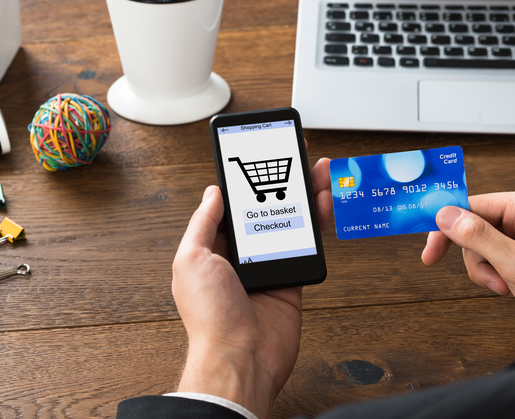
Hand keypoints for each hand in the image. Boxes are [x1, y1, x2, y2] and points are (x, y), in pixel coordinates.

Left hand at [173, 157, 331, 418]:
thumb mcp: (191, 258)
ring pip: (289, 221)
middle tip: (296, 156)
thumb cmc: (209, 317)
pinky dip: (317, 223)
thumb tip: (213, 192)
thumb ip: (203, 222)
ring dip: (304, 194)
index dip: (245, 179)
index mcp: (211, 249)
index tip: (259, 156)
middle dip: (282, 181)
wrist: (240, 357)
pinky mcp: (291, 277)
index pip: (231, 204)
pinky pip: (307, 244)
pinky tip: (323, 203)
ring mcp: (268, 265)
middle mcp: (239, 255)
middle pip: (264, 207)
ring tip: (317, 170)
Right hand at [421, 190, 514, 325]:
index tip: (431, 252)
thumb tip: (445, 214)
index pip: (473, 206)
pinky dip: (500, 271)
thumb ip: (478, 236)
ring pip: (486, 242)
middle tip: (492, 281)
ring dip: (489, 269)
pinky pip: (501, 251)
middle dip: (478, 258)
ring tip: (507, 286)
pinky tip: (514, 286)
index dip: (448, 230)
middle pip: (477, 225)